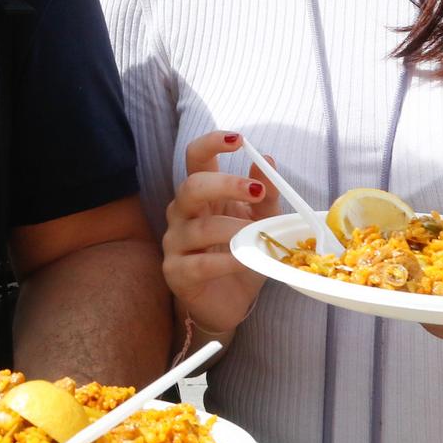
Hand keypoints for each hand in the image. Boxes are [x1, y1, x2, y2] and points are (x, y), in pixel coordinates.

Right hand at [163, 131, 278, 336]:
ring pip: (198, 228)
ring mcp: (175, 243)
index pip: (195, 158)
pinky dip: (226, 262)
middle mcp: (182, 213)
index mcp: (201, 195)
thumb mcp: (261, 221)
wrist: (229, 302)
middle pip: (191, 187)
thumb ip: (265, 193)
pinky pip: (200, 264)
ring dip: (233, 229)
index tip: (239, 140)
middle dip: (224, 185)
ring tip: (256, 236)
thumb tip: (267, 160)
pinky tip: (244, 261)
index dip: (211, 143)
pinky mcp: (176, 273)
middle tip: (256, 191)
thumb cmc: (241, 254)